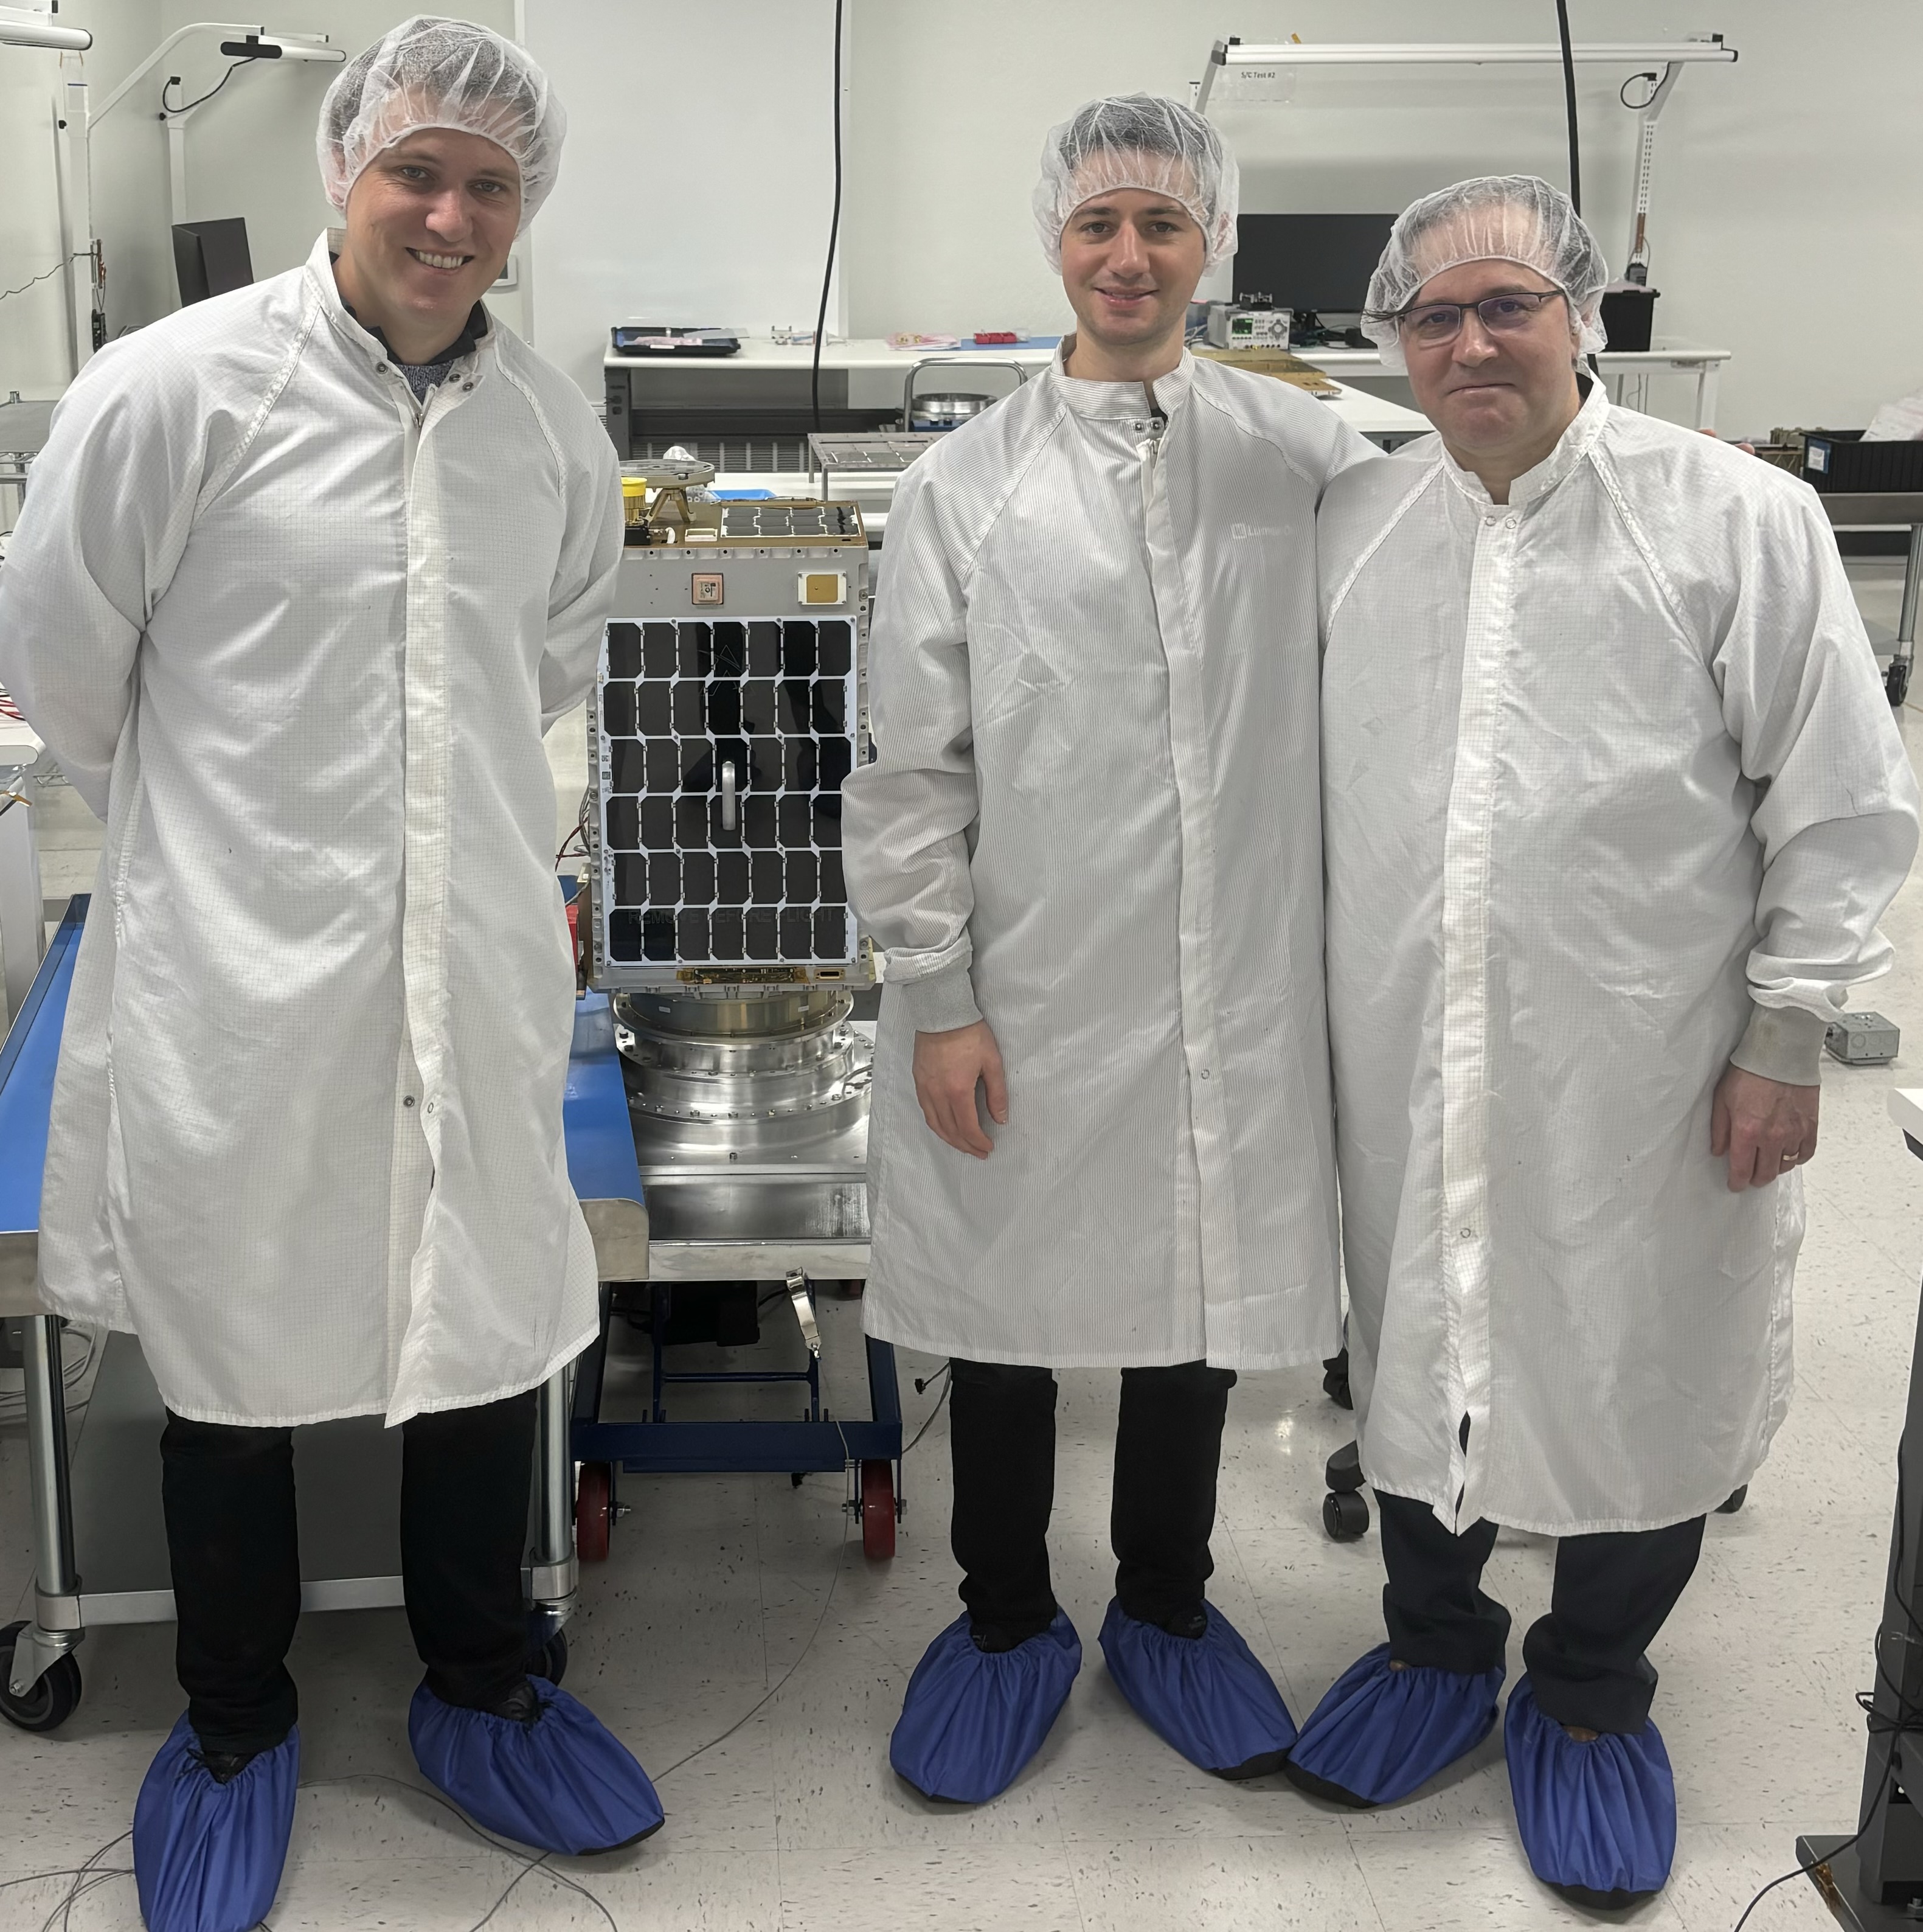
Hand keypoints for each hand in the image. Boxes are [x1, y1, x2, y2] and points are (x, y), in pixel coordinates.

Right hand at [912, 1020, 1007, 1158]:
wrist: (942, 1013)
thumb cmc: (969, 1033)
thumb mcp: (992, 1062)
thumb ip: (997, 1094)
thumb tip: (1001, 1118)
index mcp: (958, 1090)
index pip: (968, 1128)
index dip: (978, 1142)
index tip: (988, 1147)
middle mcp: (938, 1094)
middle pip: (950, 1131)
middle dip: (965, 1145)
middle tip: (978, 1152)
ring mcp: (925, 1088)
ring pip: (935, 1124)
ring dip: (949, 1139)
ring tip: (962, 1144)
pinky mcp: (918, 1081)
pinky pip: (926, 1111)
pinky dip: (936, 1124)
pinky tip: (944, 1126)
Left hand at [1710, 1064, 1819, 1191]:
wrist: (1781, 1054)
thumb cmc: (1749, 1071)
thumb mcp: (1722, 1099)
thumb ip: (1719, 1129)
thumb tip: (1718, 1150)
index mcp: (1747, 1131)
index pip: (1741, 1170)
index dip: (1737, 1182)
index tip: (1735, 1184)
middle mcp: (1772, 1137)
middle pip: (1765, 1174)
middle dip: (1755, 1179)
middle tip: (1749, 1176)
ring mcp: (1794, 1133)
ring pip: (1785, 1165)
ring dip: (1774, 1168)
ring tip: (1766, 1161)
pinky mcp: (1810, 1126)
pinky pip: (1805, 1153)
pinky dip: (1796, 1157)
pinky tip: (1788, 1153)